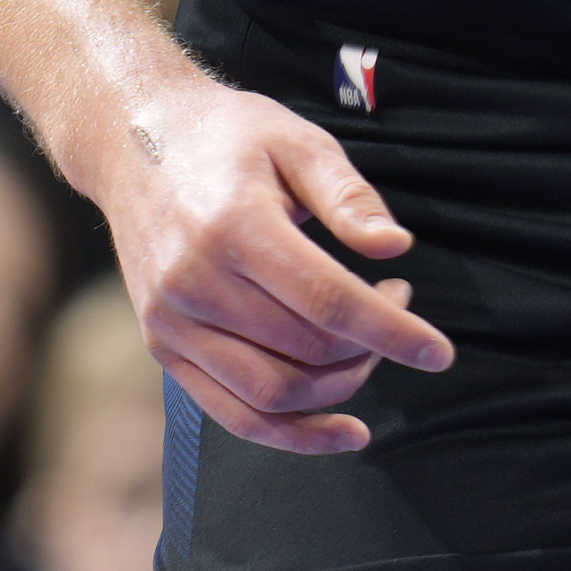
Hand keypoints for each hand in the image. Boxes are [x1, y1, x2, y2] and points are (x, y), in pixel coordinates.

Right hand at [83, 79, 450, 453]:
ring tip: (367, 350)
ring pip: (272, 393)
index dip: (392, 332)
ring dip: (339, 389)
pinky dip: (290, 434)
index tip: (439, 352)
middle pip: (305, 350)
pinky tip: (341, 432)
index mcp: (233, 225)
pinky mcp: (162, 345)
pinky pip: (232, 412)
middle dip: (371, 347)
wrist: (130, 142)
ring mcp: (171, 320)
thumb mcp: (297, 140)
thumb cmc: (226, 137)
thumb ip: (348, 195)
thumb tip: (396, 248)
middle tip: (398, 306)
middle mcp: (193, 281)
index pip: (328, 300)